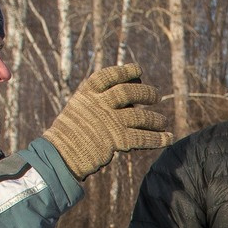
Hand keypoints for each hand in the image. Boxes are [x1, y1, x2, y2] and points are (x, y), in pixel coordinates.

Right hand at [45, 64, 167, 179]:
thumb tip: (125, 98)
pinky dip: (158, 138)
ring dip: (155, 119)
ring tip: (163, 121)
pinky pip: (143, 137)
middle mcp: (99, 104)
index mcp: (87, 94)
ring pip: (140, 117)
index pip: (109, 76)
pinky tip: (168, 138)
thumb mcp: (78, 110)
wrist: (59, 157)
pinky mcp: (116, 141)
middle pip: (128, 93)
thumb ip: (97, 102)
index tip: (138, 70)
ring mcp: (109, 122)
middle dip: (145, 92)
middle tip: (156, 95)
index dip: (125, 71)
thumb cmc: (69, 134)